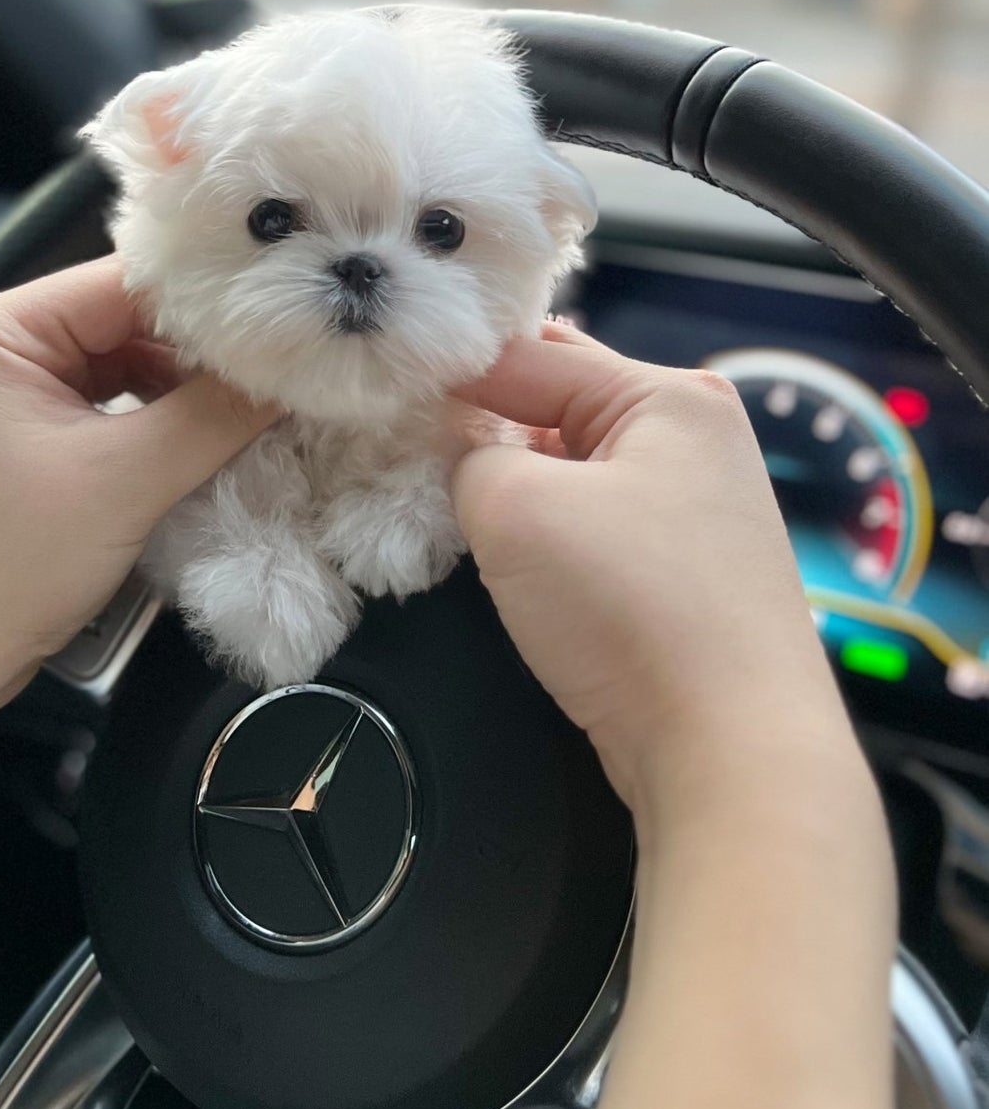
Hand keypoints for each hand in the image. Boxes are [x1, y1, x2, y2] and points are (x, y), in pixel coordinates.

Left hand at [0, 257, 273, 728]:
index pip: (122, 283)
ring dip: (178, 391)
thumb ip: (215, 415)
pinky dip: (146, 423)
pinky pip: (95, 405)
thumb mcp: (122, 485)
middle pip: (119, 320)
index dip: (212, 303)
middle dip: (199, 353)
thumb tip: (296, 369)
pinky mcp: (5, 435)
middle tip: (284, 372)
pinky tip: (201, 442)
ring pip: (114, 364)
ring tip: (252, 411)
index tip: (287, 323)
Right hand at [451, 322, 865, 827]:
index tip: (375, 399)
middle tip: (402, 449)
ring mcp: (698, 507)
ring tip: (446, 506)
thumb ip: (468, 456)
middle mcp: (696, 436)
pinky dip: (547, 533)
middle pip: (556, 404)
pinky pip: (595, 523)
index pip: (527, 354)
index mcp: (670, 394)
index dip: (446, 375)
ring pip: (571, 468)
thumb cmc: (630, 610)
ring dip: (512, 486)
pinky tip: (508, 562)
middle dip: (481, 427)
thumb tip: (467, 456)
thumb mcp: (515, 509)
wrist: (733, 754)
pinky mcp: (688, 572)